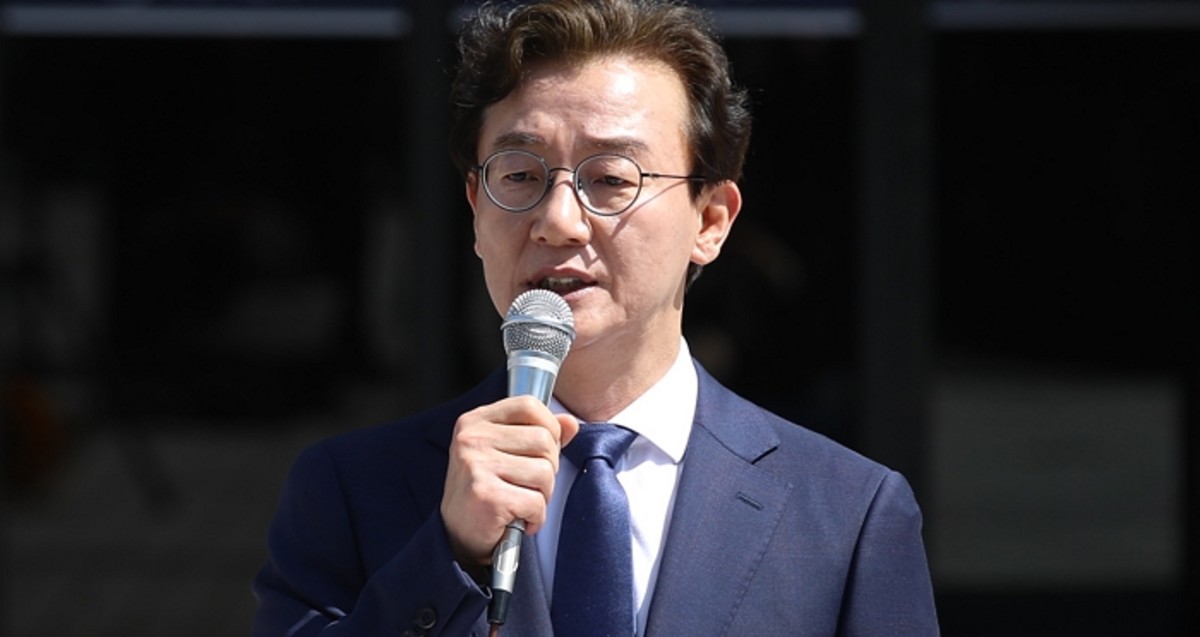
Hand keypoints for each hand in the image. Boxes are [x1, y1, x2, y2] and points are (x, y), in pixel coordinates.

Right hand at [441, 395, 579, 568]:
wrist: (458, 534)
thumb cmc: (486, 489)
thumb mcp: (507, 452)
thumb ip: (539, 433)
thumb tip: (571, 423)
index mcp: (476, 421)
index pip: (529, 405)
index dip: (548, 428)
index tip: (541, 451)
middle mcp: (472, 439)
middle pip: (543, 440)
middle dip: (548, 468)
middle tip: (529, 485)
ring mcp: (476, 466)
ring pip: (544, 472)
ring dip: (542, 494)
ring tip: (522, 501)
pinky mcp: (486, 496)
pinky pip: (536, 502)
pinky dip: (535, 517)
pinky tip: (519, 519)